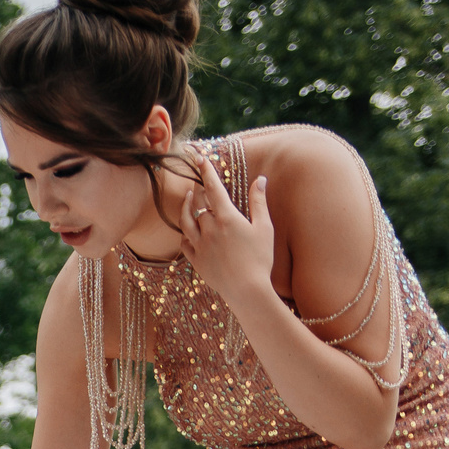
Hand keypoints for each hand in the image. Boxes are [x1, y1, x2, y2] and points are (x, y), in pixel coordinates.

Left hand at [177, 156, 275, 311]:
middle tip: (198, 180)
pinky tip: (187, 229)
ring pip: (185, 220)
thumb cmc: (260, 259)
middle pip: (198, 202)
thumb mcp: (264, 228)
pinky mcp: (196, 260)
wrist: (247, 290)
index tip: (199, 158)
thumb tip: (260, 180)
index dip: (206, 171)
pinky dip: (185, 232)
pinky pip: (184, 242)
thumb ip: (259, 202)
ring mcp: (200, 245)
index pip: (213, 188)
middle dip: (197, 188)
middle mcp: (209, 229)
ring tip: (188, 198)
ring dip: (186, 206)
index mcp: (227, 218)